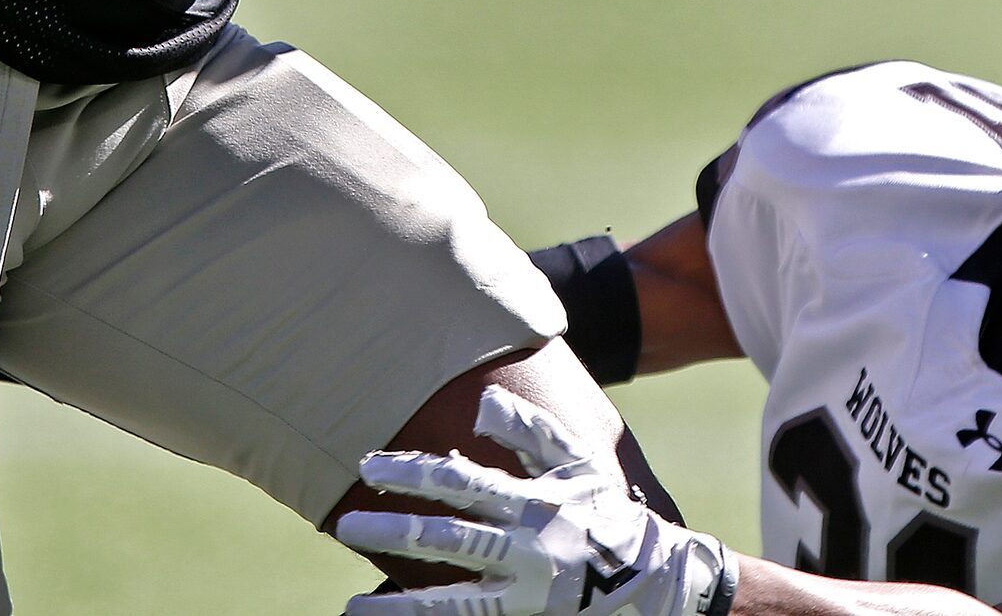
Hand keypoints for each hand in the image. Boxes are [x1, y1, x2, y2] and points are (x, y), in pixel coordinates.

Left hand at [338, 389, 733, 615]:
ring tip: (352, 601)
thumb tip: (479, 405)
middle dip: (395, 528)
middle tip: (346, 523)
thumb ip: (529, 431)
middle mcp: (526, 546)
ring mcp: (525, 590)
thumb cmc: (608, 511)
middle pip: (449, 537)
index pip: (460, 481)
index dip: (412, 472)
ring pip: (453, 594)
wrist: (656, 581)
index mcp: (533, 500)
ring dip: (399, 598)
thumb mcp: (578, 461)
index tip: (368, 466)